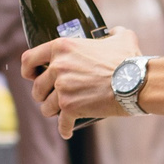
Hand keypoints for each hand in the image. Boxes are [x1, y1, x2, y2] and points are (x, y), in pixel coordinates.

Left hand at [18, 27, 140, 127]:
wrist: (136, 83)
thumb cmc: (128, 60)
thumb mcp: (121, 37)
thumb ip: (113, 32)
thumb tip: (114, 32)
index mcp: (62, 47)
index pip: (29, 59)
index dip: (27, 70)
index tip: (31, 75)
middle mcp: (58, 67)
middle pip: (37, 87)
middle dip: (43, 94)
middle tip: (52, 97)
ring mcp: (62, 88)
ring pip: (46, 106)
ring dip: (52, 111)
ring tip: (60, 113)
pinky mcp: (70, 107)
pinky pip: (61, 123)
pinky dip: (64, 129)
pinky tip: (67, 132)